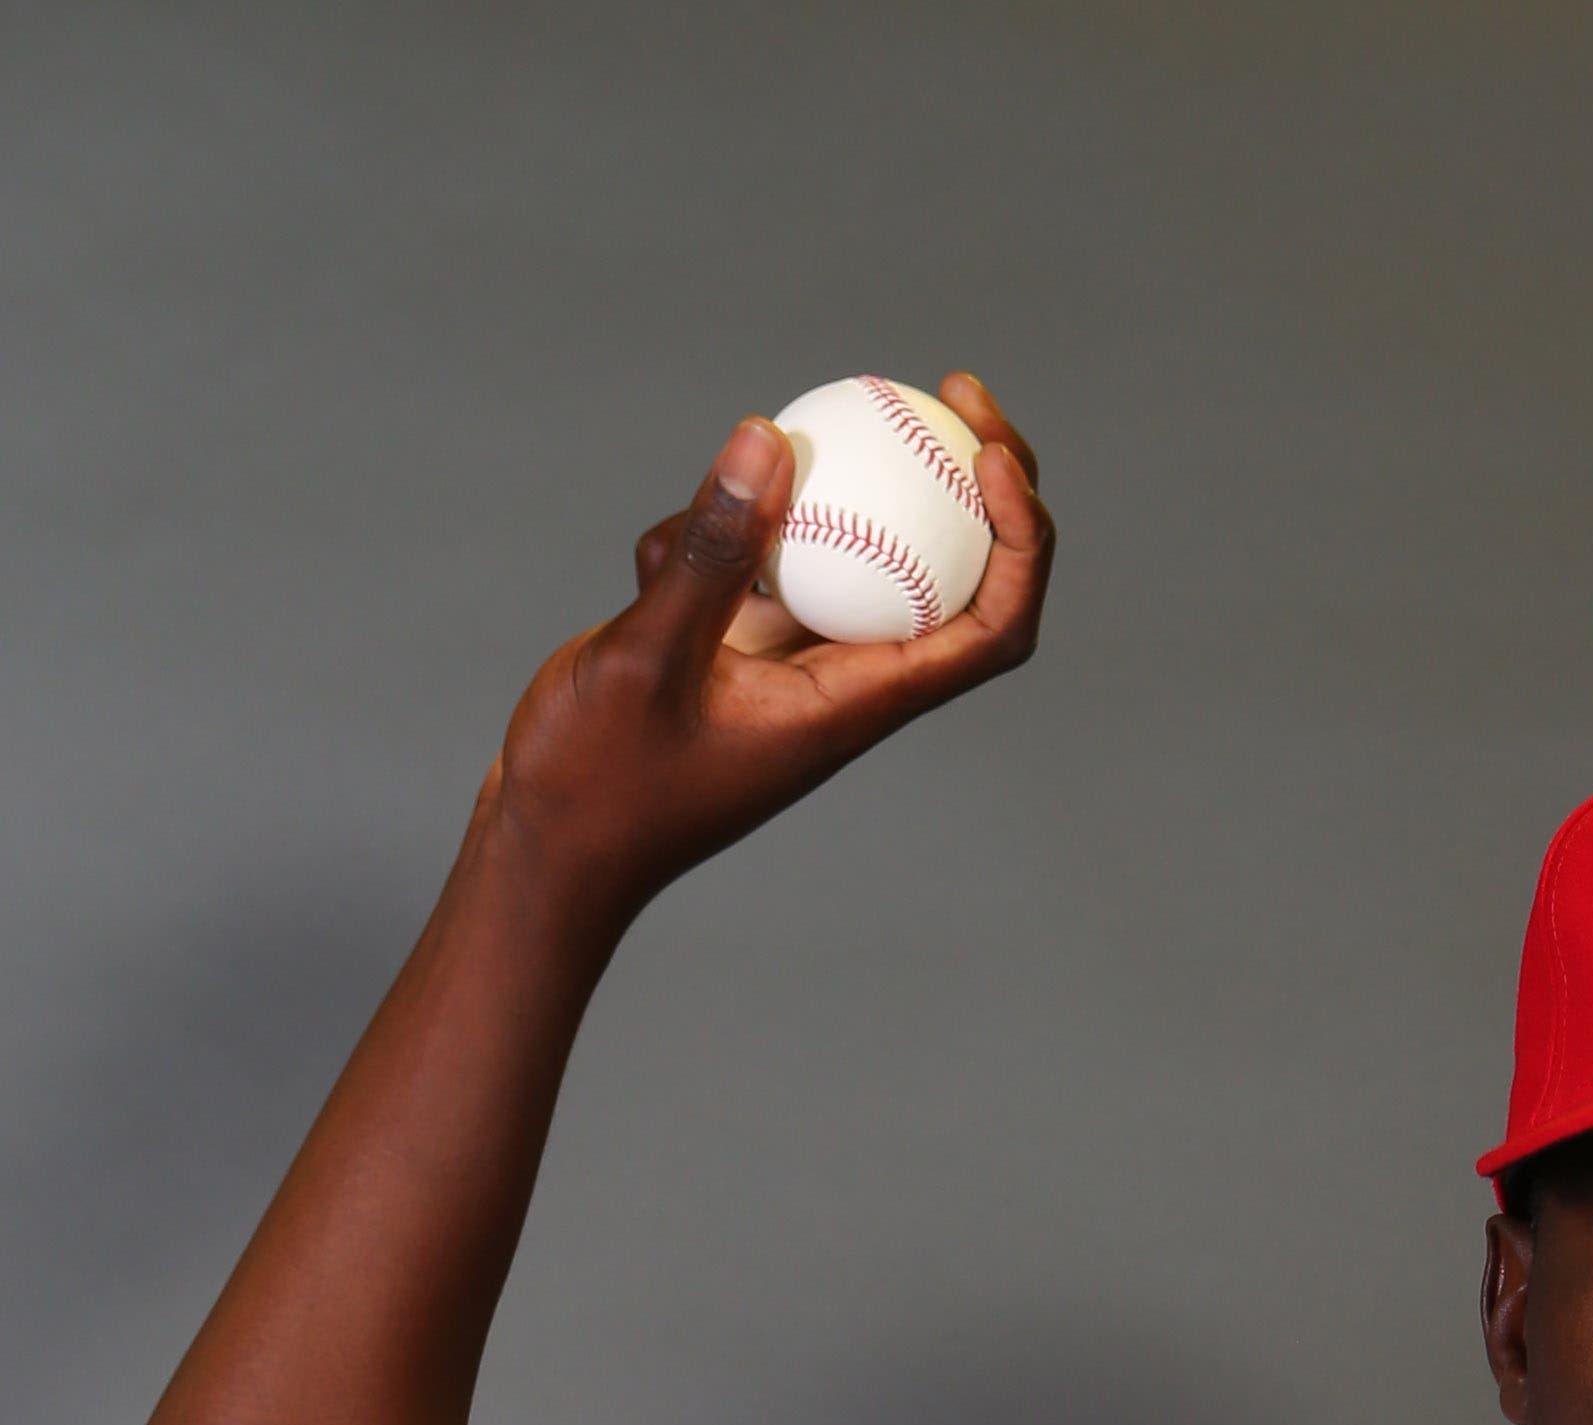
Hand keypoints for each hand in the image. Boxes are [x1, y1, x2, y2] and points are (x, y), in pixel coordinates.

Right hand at [481, 376, 1054, 930]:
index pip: (992, 628)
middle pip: (956, 576)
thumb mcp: (647, 657)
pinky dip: (711, 536)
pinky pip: (755, 563)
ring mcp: (791, 662)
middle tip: (949, 388)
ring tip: (738, 493)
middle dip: (976, 480)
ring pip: (841, 551)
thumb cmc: (602, 783)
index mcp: (858, 704)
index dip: (1021, 540)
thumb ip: (710, 556)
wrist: (549, 846)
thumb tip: (773, 438)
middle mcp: (844, 682)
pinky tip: (651, 557)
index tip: (989, 454)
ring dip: (796, 502)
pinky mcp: (736, 647)